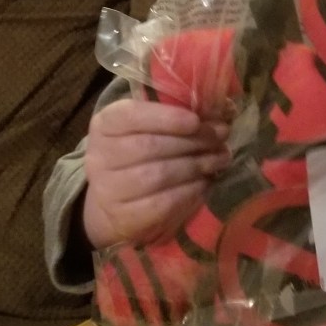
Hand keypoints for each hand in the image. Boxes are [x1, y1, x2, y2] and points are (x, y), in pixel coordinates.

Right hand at [84, 97, 231, 249]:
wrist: (110, 202)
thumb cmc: (135, 155)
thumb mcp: (145, 128)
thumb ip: (175, 116)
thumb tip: (225, 108)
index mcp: (105, 125)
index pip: (131, 115)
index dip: (165, 117)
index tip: (196, 120)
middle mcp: (100, 156)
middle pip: (150, 146)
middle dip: (192, 141)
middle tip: (221, 138)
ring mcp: (109, 189)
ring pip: (158, 175)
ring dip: (196, 166)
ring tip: (220, 159)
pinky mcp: (124, 217)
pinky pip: (162, 204)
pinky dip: (189, 192)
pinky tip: (205, 183)